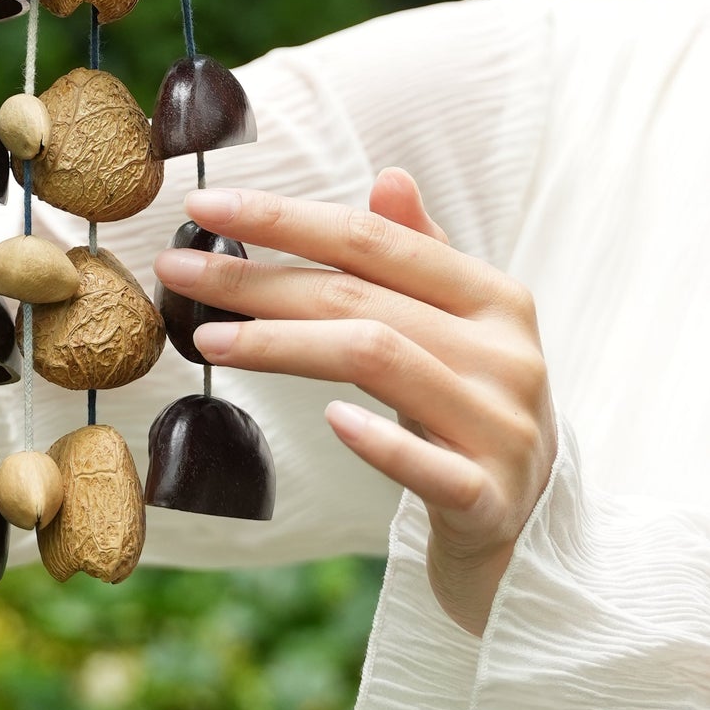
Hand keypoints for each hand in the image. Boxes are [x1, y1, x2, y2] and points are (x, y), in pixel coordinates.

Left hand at [153, 169, 556, 634]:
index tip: (204, 206)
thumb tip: (389, 178)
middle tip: (177, 270)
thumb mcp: (461, 329)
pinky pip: (427, 465)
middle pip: (361, 297)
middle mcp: (506, 354)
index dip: (286, 218)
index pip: (375, 241)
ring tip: (208, 340)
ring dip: (283, 344)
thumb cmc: (476, 411)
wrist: (532, 532)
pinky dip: (378, 439)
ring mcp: (503, 427)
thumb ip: (424, 257)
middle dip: (259, 279)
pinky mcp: (489, 499)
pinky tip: (330, 422)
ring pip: (379, 360)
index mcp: (495, 298)